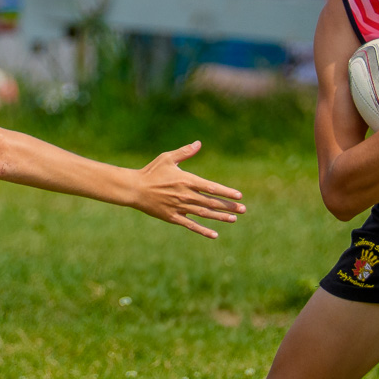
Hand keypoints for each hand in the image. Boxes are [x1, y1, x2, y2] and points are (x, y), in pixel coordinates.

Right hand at [130, 141, 245, 237]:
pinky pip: (191, 225)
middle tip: (243, 209)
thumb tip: (199, 143)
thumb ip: (184, 152)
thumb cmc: (151, 171)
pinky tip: (215, 234)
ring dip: (220, 217)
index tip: (239, 195)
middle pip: (211, 202)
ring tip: (234, 219)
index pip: (211, 187)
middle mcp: (185, 195)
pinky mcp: (173, 217)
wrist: (134, 189)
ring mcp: (179, 208)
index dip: (226, 192)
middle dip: (228, 206)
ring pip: (204, 214)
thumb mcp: (167, 158)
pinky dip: (203, 230)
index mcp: (186, 180)